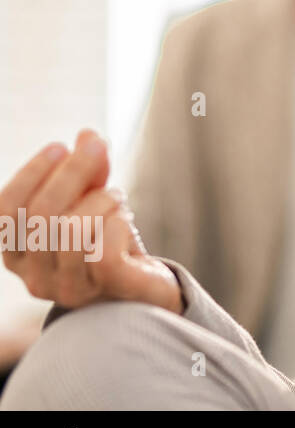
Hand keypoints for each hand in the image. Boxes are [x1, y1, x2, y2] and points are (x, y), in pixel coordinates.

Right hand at [0, 129, 182, 314]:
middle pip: (41, 215)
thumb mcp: (93, 200)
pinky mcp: (106, 292)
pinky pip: (103, 252)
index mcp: (18, 255)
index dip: (30, 175)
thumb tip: (87, 135)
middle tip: (98, 147)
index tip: (60, 146)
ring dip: (102, 200)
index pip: (6, 213)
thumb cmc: (109, 241)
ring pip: (73, 231)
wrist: (148, 288)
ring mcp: (69, 290)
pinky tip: (124, 222)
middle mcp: (35, 278)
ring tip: (116, 200)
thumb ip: (89, 171)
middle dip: (72, 171)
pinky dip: (118, 224)